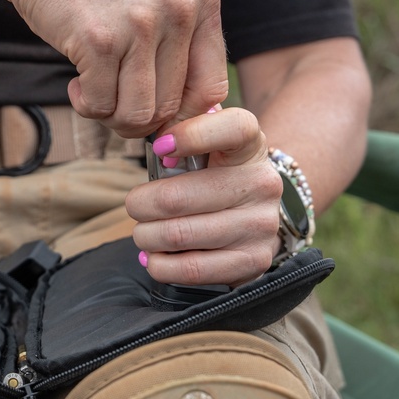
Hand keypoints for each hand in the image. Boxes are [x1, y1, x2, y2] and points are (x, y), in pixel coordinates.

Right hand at [0, 0, 227, 137]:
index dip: (183, 114)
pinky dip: (85, 104)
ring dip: (111, 115)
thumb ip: (180, 46)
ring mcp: (139, 25)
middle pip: (170, 107)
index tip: (154, 112)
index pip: (211, 88)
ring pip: (138, 115)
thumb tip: (191, 118)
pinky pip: (101, 105)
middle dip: (137, 117)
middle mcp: (178, 11)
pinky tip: (76, 82)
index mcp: (201, 2)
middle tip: (112, 99)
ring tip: (94, 90)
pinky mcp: (99, 40)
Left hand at [125, 107, 282, 286]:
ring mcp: (260, 225)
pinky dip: (160, 265)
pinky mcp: (253, 260)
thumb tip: (158, 143)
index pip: (233, 128)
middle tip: (135, 206)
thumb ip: (179, 132)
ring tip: (144, 233)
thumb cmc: (212, 176)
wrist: (251, 218)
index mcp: (250, 145)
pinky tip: (155, 256)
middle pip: (176, 197)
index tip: (160, 147)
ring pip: (178, 235)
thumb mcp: (204, 147)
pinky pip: (191, 269)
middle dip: (140, 204)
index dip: (190, 135)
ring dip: (146, 236)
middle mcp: (262, 183)